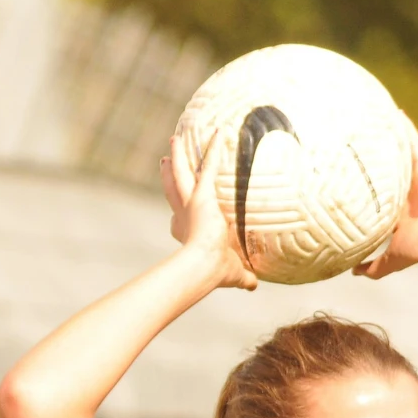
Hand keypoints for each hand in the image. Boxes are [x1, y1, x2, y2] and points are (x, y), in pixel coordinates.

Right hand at [163, 133, 257, 291]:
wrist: (204, 265)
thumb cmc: (216, 272)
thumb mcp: (233, 274)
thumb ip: (243, 277)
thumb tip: (254, 285)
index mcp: (187, 234)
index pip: (179, 223)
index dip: (177, 219)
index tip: (175, 218)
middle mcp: (183, 216)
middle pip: (173, 190)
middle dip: (168, 176)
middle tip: (163, 162)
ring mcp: (190, 203)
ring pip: (181, 174)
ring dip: (178, 156)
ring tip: (175, 140)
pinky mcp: (201, 194)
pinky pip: (209, 165)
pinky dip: (213, 148)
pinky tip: (218, 132)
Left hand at [358, 114, 417, 279]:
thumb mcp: (391, 258)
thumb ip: (374, 266)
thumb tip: (354, 272)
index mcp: (398, 208)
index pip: (380, 192)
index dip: (369, 183)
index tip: (352, 173)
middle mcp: (406, 190)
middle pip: (387, 167)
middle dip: (376, 154)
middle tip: (359, 137)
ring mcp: (416, 177)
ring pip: (399, 152)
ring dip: (390, 135)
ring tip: (374, 116)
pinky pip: (413, 144)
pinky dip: (406, 129)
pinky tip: (395, 113)